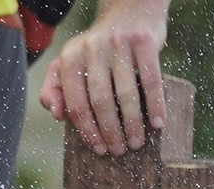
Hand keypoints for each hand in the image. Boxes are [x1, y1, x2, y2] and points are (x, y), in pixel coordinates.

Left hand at [38, 0, 169, 156]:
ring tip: (136, 142)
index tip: (98, 149)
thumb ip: (55, 87)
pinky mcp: (143, 40)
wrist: (129, 12)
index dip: (87, 130)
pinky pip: (150, 80)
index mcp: (70, 57)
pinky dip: (155, 104)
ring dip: (133, 124)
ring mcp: (118, 43)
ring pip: (125, 93)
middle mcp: (92, 48)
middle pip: (100, 101)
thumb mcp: (71, 61)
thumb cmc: (99, 49)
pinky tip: (158, 123)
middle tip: (119, 150)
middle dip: (110, 132)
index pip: (76, 103)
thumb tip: (56, 113)